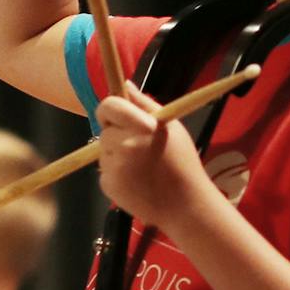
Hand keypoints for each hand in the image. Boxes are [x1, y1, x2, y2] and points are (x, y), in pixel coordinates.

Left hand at [96, 83, 207, 226]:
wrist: (186, 205)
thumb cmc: (182, 162)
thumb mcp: (171, 128)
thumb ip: (145, 104)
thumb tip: (126, 84)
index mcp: (141, 127)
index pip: (108, 106)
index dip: (110, 110)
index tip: (117, 116)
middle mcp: (124, 145)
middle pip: (105, 132)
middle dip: (117, 136)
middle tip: (141, 149)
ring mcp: (114, 167)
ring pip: (104, 152)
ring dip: (117, 156)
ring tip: (142, 168)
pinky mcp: (108, 186)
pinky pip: (105, 172)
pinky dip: (116, 175)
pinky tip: (137, 181)